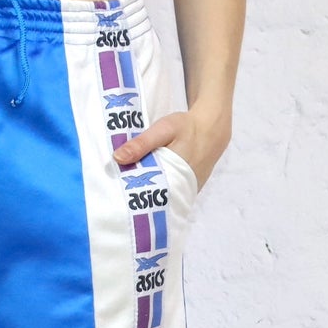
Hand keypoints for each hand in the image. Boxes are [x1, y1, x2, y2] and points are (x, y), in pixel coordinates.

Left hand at [113, 109, 229, 191]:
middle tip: (118, 195)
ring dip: (147, 197)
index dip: (130, 195)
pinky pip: (171, 196)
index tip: (115, 194)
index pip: (146, 194)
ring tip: (128, 193)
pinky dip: (159, 193)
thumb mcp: (163, 129)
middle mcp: (182, 189)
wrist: (212, 129)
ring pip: (162, 199)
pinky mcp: (189, 191)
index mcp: (173, 176)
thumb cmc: (187, 127)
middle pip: (153, 199)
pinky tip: (146, 188)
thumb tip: (117, 158)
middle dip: (137, 198)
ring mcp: (187, 192)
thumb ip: (142, 143)